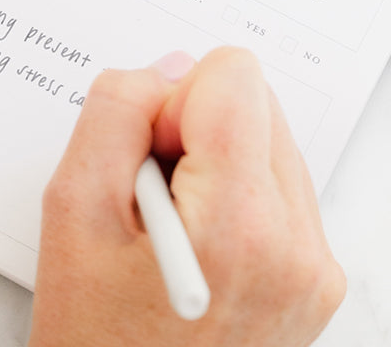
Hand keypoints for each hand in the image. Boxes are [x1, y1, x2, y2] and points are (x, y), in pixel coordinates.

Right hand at [28, 47, 344, 346]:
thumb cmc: (94, 335)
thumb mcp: (73, 205)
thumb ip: (119, 109)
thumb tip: (170, 69)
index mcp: (241, 222)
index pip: (234, 74)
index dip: (174, 101)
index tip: (147, 160)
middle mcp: (297, 244)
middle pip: (257, 102)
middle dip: (196, 129)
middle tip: (153, 201)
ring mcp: (315, 268)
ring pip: (269, 140)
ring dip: (216, 164)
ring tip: (172, 230)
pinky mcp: (318, 282)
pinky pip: (281, 189)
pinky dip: (235, 198)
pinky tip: (196, 247)